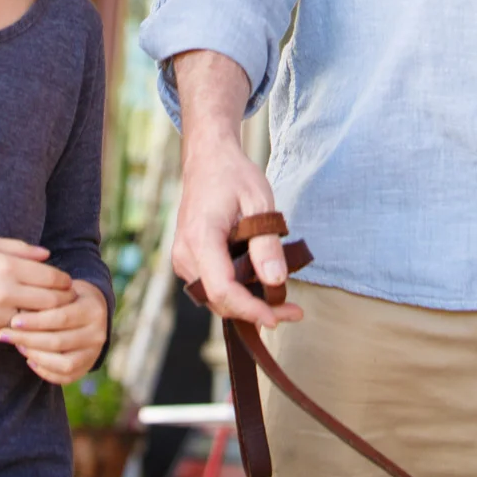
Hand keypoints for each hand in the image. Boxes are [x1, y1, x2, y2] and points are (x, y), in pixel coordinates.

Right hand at [0, 237, 74, 339]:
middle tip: (68, 300)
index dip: (65, 281)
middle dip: (64, 301)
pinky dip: (29, 330)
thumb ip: (21, 249)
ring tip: (54, 314)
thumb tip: (48, 256)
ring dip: (49, 319)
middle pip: (51, 303)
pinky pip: (18, 333)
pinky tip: (32, 323)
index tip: (67, 282)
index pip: (52, 278)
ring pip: (38, 322)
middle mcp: (5, 292)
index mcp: (7, 267)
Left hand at [0, 279, 108, 383]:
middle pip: (58, 341)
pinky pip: (64, 376)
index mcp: (93, 309)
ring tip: (19, 346)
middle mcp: (98, 333)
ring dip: (36, 356)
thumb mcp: (62, 290)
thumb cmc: (69, 296)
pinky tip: (30, 359)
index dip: (35, 321)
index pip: (61, 318)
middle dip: (28, 339)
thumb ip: (45, 298)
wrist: (92, 308)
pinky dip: (44, 370)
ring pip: (63, 363)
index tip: (13, 321)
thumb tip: (17, 312)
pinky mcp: (87, 367)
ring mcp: (94, 353)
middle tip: (5, 335)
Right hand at [173, 134, 302, 330]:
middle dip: (254, 312)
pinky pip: (212, 286)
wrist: (208, 159)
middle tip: (293, 312)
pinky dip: (236, 293)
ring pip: (214, 298)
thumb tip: (275, 281)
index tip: (278, 317)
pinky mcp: (188, 260)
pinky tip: (261, 291)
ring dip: (246, 305)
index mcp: (200, 237)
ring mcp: (183, 258)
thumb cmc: (233, 175)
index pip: (222, 288)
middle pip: (218, 300)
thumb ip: (266, 242)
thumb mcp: (259, 202)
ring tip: (284, 305)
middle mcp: (185, 253)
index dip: (250, 309)